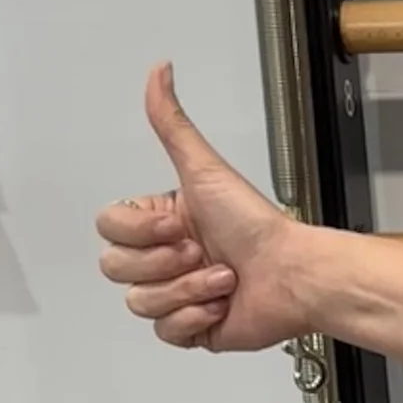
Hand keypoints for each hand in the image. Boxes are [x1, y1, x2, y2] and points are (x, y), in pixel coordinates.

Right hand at [94, 64, 321, 354]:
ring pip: (141, 302)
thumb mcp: (205, 168)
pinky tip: (222, 303)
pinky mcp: (192, 328)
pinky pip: (166, 331)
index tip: (177, 225)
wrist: (291, 275)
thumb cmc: (256, 226)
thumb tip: (160, 72)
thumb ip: (171, 123)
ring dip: (189, 289)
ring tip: (224, 278)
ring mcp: (176, 294)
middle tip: (201, 252)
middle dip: (164, 264)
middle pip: (116, 269)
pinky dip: (197, 317)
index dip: (140, 233)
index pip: (110, 230)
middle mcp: (164, 257)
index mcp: (160, 222)